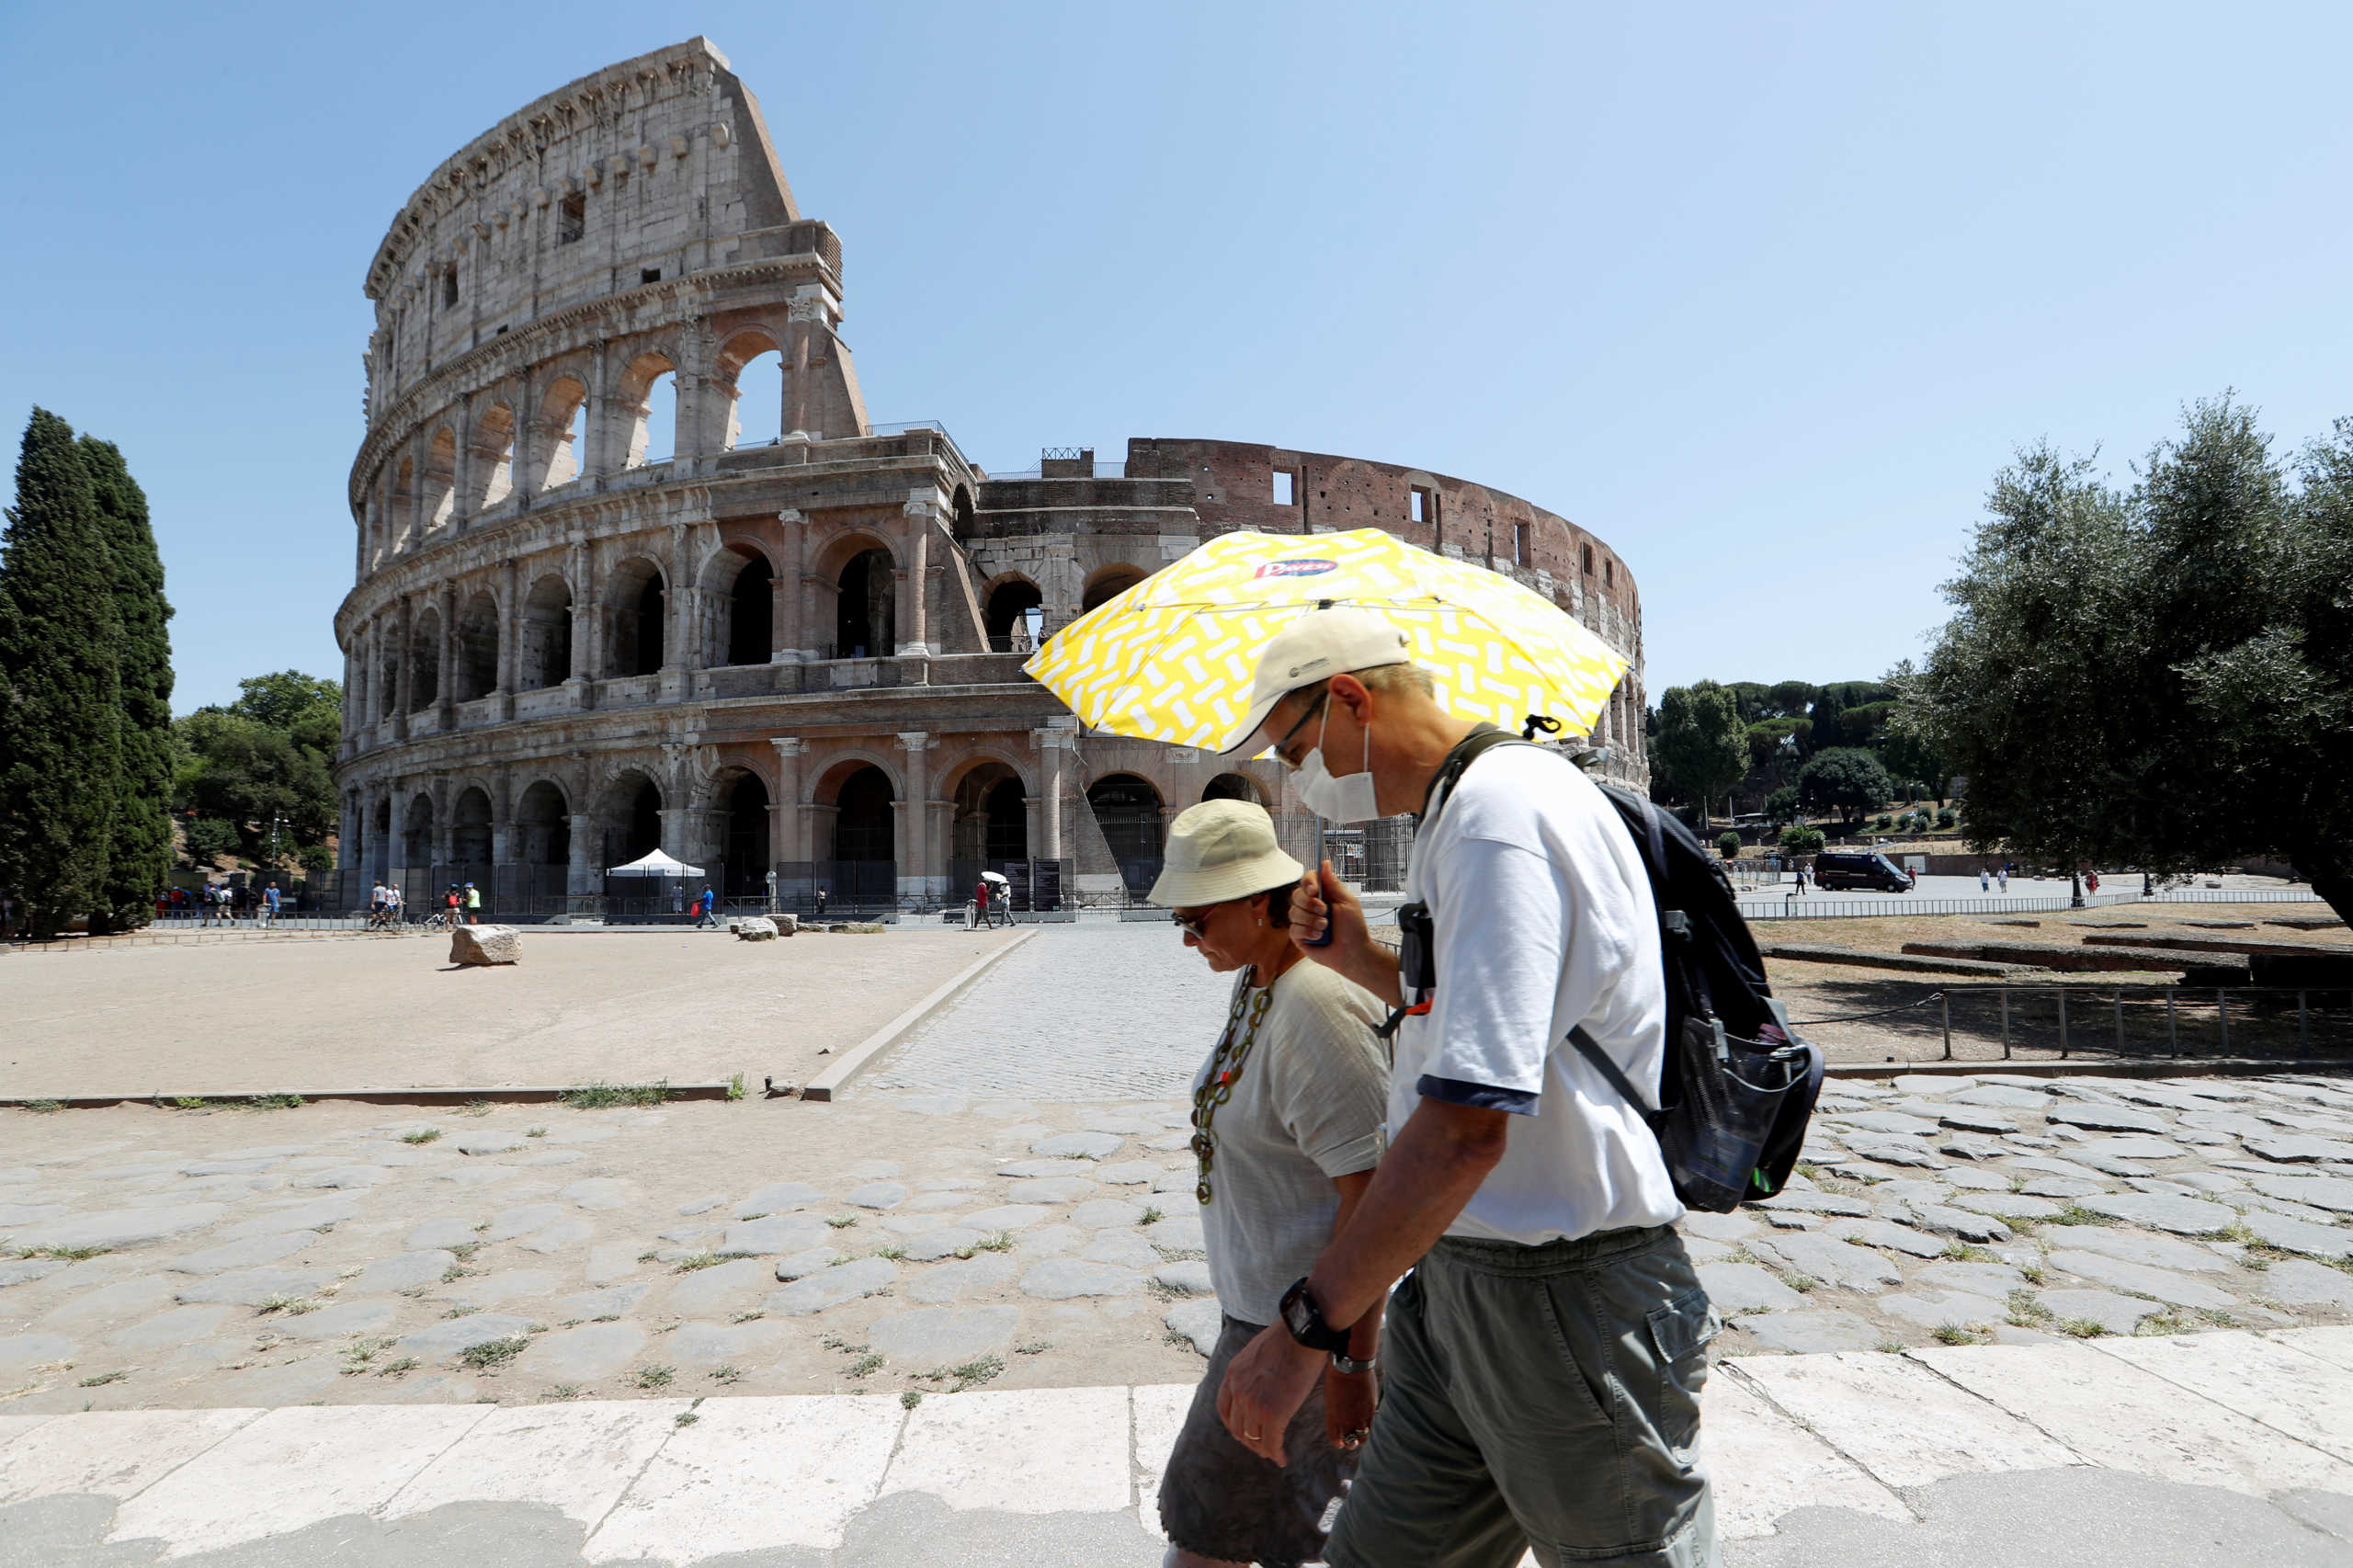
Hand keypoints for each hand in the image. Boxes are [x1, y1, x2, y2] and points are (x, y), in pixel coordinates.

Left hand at [1216, 1324, 1324, 1465]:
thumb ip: (1252, 1370)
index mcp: (1232, 1374)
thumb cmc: (1288, 1338)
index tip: (1245, 1431)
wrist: (1302, 1334)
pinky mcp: (1274, 1414)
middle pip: (1237, 1427)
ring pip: (1253, 1438)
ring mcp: (1253, 1404)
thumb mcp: (1257, 1352)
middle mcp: (1238, 1391)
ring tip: (1272, 1453)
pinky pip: (1272, 1442)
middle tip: (1261, 1446)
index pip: (1224, 1409)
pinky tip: (1282, 1458)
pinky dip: (1276, 1454)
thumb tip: (1262, 1382)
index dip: (1234, 1424)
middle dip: (1249, 1440)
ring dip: (1262, 1449)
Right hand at [1291, 859, 1365, 962]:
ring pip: (1294, 912)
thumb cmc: (1354, 929)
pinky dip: (1307, 932)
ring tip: (1325, 928)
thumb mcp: (1347, 902)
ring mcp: (1304, 921)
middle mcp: (1311, 906)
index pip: (1307, 880)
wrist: (1353, 953)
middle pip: (1296, 895)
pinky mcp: (1299, 936)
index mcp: (1323, 895)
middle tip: (1324, 912)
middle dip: (1310, 904)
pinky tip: (1318, 937)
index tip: (1314, 890)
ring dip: (1311, 921)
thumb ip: (1333, 883)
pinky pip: (1293, 929)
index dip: (1308, 882)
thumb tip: (1324, 863)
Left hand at [1324, 1364, 1377, 1453]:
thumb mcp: (1331, 1397)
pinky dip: (1367, 1426)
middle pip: (1349, 1442)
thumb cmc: (1336, 1378)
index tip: (1340, 1443)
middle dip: (1350, 1444)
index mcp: (1332, 1418)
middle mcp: (1346, 1421)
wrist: (1351, 1367)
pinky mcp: (1371, 1411)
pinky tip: (1366, 1423)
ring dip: (1361, 1438)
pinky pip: (1370, 1425)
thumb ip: (1336, 1411)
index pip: (1334, 1438)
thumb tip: (1343, 1418)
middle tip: (1351, 1441)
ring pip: (1362, 1438)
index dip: (1338, 1442)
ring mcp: (1359, 1417)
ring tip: (1360, 1435)